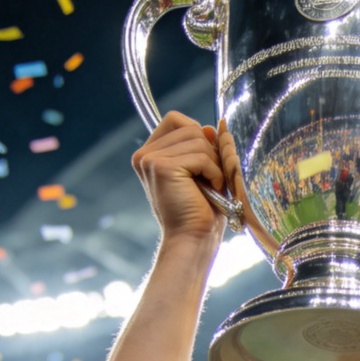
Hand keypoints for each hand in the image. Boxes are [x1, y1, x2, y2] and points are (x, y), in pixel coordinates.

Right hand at [131, 110, 227, 242]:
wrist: (193, 240)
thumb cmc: (201, 211)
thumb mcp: (203, 171)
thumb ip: (204, 145)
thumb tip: (211, 126)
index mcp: (149, 154)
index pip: (176, 120)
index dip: (199, 135)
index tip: (206, 162)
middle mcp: (144, 154)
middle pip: (190, 127)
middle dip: (210, 152)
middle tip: (211, 179)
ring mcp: (150, 159)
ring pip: (198, 139)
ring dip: (214, 164)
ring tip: (210, 187)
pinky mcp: (162, 167)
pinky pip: (201, 155)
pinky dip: (214, 173)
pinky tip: (210, 190)